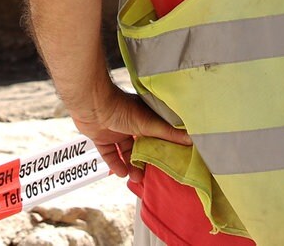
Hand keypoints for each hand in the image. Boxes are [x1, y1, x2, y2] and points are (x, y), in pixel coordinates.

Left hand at [69, 85, 191, 180]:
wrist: (91, 105)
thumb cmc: (121, 108)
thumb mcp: (148, 123)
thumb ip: (169, 133)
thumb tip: (192, 139)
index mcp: (143, 116)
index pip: (156, 134)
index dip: (162, 147)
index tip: (169, 161)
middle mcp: (130, 123)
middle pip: (140, 145)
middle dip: (145, 160)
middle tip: (151, 175)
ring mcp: (114, 131)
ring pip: (125, 152)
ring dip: (130, 165)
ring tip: (136, 177)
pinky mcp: (100, 137)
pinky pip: (109, 154)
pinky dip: (115, 164)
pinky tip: (122, 173)